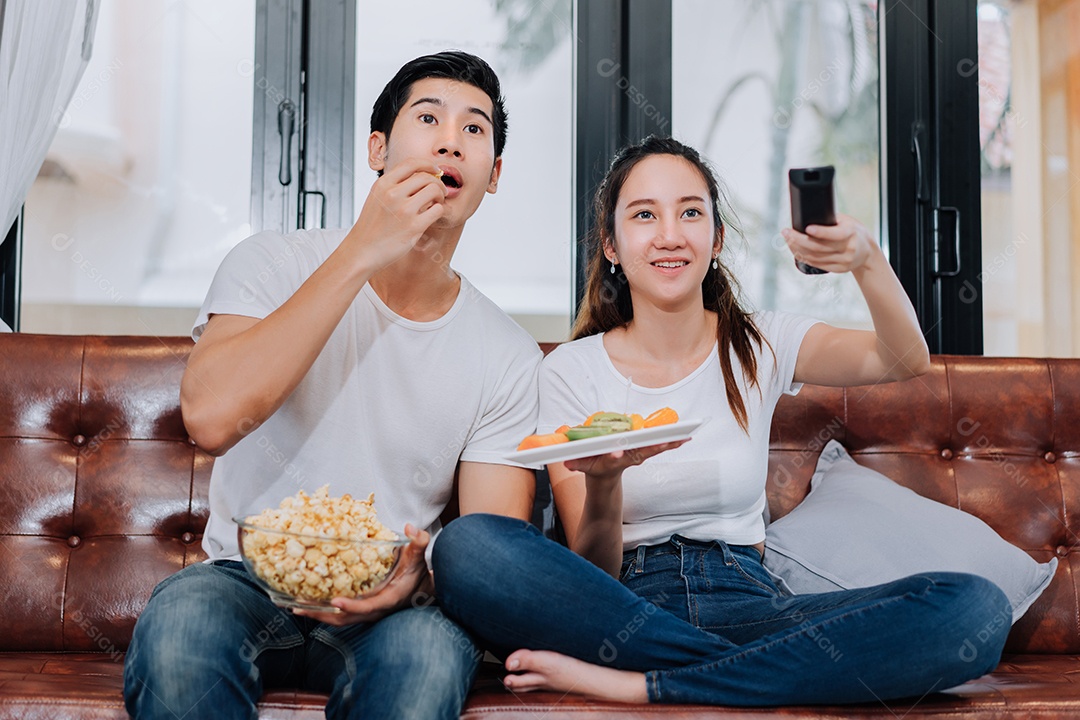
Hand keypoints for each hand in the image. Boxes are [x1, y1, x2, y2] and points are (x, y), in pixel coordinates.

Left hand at [293, 524, 432, 626]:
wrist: (420, 591)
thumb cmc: (417, 573)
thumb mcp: (418, 556)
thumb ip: (417, 541)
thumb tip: (410, 528)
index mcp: (388, 598)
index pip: (368, 606)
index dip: (351, 606)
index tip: (335, 601)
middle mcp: (374, 610)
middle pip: (345, 619)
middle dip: (321, 614)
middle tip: (299, 607)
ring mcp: (366, 613)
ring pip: (338, 620)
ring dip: (317, 615)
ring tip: (295, 608)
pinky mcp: (360, 611)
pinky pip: (338, 616)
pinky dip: (322, 611)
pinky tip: (307, 603)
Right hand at [343, 159, 447, 270]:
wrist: (363, 250)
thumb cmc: (372, 225)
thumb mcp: (377, 197)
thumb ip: (395, 185)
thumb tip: (422, 175)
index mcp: (383, 184)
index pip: (411, 163)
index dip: (428, 164)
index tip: (435, 170)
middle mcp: (393, 194)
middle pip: (426, 177)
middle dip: (438, 182)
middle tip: (440, 192)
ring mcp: (404, 210)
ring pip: (434, 190)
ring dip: (440, 196)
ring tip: (436, 203)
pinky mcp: (414, 226)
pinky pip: (438, 210)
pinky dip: (439, 210)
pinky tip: (433, 215)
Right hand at [564, 440, 686, 482]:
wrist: (604, 478)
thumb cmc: (593, 468)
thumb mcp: (581, 466)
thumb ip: (575, 463)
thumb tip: (566, 461)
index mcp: (610, 462)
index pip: (611, 459)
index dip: (612, 456)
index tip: (615, 454)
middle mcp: (626, 458)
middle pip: (641, 451)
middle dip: (656, 447)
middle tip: (670, 442)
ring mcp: (636, 456)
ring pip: (654, 448)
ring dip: (670, 443)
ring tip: (685, 437)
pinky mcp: (641, 452)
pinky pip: (658, 446)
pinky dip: (671, 442)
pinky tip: (684, 437)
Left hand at [781, 213, 876, 273]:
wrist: (868, 251)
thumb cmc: (853, 231)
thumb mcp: (847, 221)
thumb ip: (830, 220)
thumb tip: (807, 216)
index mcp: (851, 233)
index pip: (835, 234)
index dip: (820, 232)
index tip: (807, 228)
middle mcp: (848, 249)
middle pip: (819, 247)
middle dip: (798, 240)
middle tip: (785, 232)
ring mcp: (843, 261)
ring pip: (815, 257)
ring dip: (797, 249)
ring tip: (787, 239)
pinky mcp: (839, 269)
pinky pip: (817, 264)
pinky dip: (804, 257)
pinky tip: (795, 250)